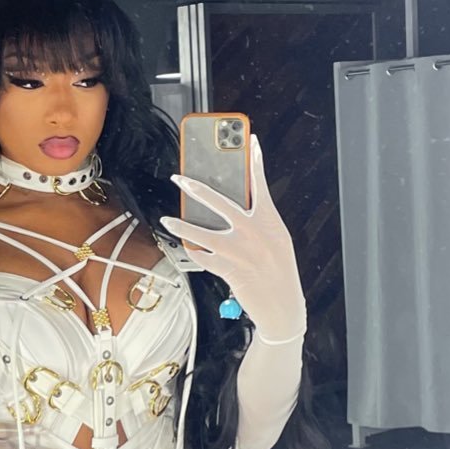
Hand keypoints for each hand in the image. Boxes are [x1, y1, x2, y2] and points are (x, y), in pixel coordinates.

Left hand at [162, 136, 306, 342]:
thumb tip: (235, 206)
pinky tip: (186, 248)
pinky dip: (194, 252)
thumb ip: (257, 221)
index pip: (260, 185)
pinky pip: (202, 257)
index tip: (250, 141)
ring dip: (180, 225)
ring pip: (200, 233)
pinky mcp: (227, 269)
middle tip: (180, 178)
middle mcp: (254, 233)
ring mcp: (239, 251)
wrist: (282, 307)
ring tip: (167, 220)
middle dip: (196, 187)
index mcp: (270, 221)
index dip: (255, 161)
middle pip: (219, 202)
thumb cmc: (279, 271)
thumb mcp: (276, 240)